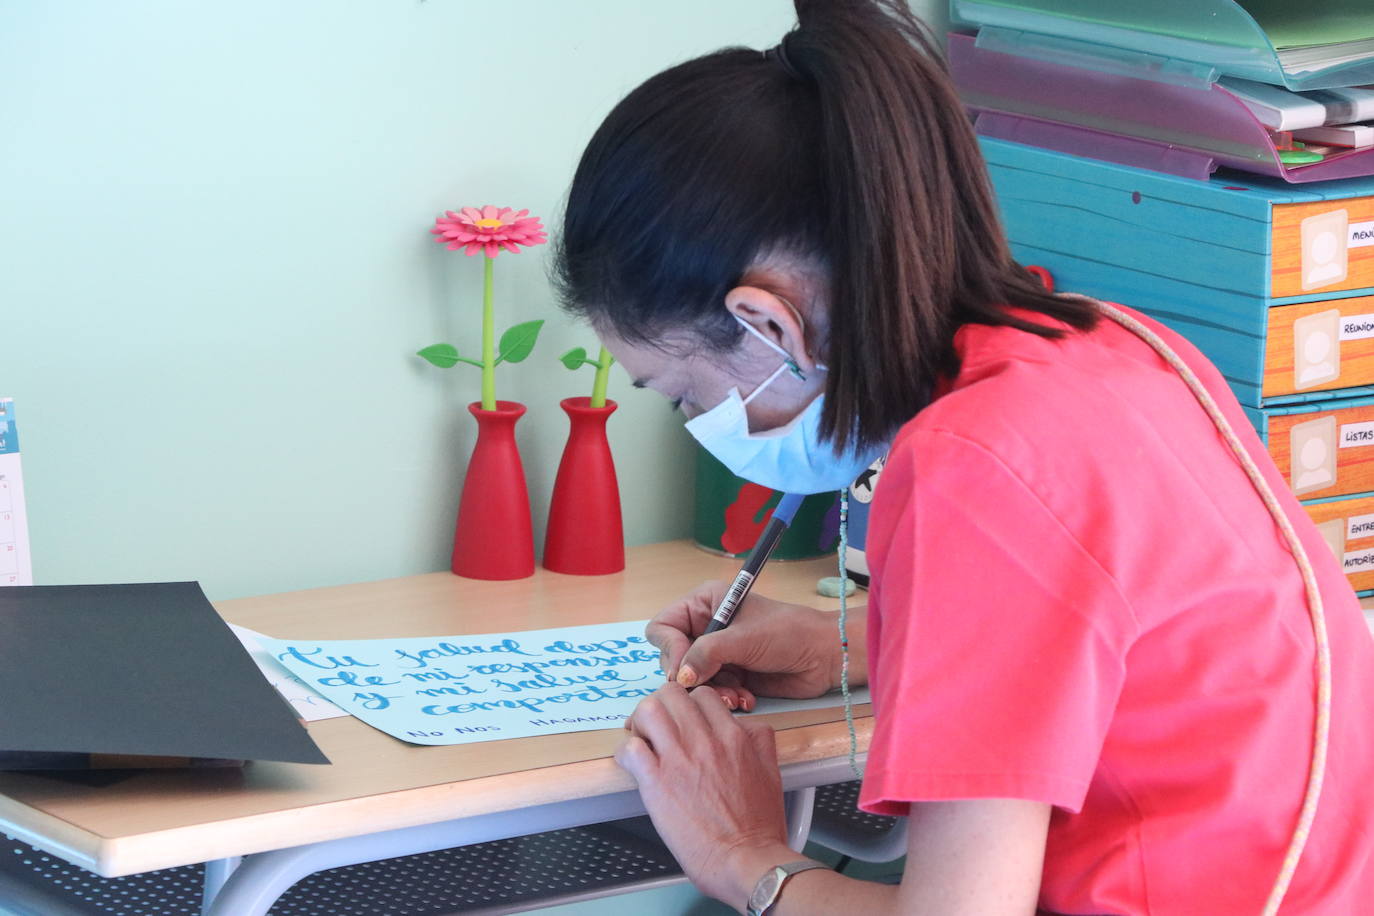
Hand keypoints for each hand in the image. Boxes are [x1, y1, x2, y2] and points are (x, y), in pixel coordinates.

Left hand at [616, 682, 793, 905]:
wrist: (747, 860)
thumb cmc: (759, 827)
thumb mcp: (770, 771)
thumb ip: (759, 741)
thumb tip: (746, 728)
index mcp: (734, 737)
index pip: (703, 695)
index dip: (688, 705)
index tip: (682, 720)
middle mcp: (706, 740)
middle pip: (671, 694)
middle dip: (660, 706)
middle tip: (656, 727)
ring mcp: (680, 759)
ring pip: (648, 710)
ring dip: (640, 722)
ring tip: (642, 740)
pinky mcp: (657, 783)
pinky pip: (630, 749)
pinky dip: (626, 752)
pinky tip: (633, 764)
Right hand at [646, 580, 860, 709]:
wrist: (825, 656)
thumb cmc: (788, 633)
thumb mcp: (744, 639)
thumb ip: (707, 654)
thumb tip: (680, 678)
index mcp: (705, 604)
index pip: (664, 626)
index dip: (669, 649)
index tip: (681, 672)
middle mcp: (707, 627)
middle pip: (674, 657)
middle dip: (693, 676)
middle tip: (710, 688)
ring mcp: (719, 653)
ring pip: (693, 680)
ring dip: (712, 692)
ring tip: (735, 697)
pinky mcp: (732, 675)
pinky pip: (712, 692)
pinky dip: (726, 698)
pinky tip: (745, 699)